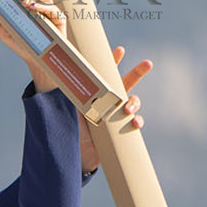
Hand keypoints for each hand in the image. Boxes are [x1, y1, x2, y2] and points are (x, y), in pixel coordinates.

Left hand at [0, 0, 65, 93]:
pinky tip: (35, 9)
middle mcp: (38, 6)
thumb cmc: (22, 45)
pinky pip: (53, 9)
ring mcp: (49, 12)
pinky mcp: (59, 19)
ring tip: (26, 3)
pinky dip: (44, 7)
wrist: (36, 60)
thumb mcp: (5, 35)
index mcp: (26, 7)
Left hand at [76, 46, 152, 174]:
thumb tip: (59, 76)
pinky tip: (135, 123)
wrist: (74, 156)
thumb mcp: (67, 111)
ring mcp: (116, 115)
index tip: (119, 50)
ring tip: (127, 108)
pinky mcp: (122, 129)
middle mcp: (107, 102)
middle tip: (147, 63)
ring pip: (133, 102)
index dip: (112, 62)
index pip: (103, 75)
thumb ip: (68, 97)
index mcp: (93, 94)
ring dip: (133, 102)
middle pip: (126, 83)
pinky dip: (137, 121)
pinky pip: (135, 122)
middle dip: (137, 72)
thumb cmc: (68, 131)